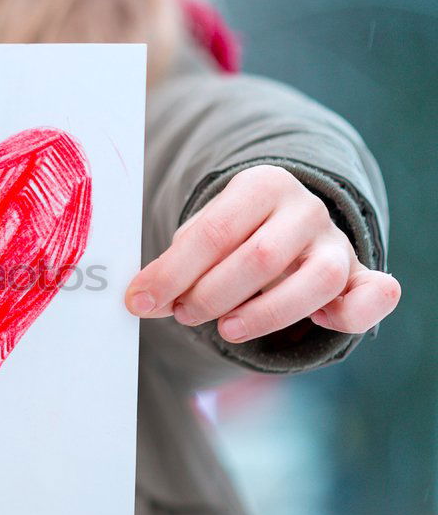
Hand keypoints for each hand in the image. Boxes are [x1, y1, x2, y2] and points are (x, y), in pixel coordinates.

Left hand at [125, 165, 399, 342]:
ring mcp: (336, 242)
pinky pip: (374, 294)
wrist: (284, 223)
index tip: (140, 301)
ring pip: (315, 280)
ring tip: (225, 329)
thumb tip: (140, 299)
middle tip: (184, 313)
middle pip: (259, 258)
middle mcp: (304, 208)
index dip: (173, 273)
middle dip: (211, 295)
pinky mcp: (359, 275)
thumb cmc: (232, 237)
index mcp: (260, 185)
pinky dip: (354, 313)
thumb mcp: (199, 238)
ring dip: (264, 314)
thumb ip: (174, 266)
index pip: (213, 232)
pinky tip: (321, 322)